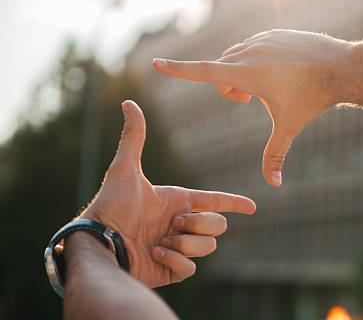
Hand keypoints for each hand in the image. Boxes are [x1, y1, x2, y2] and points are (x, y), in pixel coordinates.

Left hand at [80, 100, 255, 286]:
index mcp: (178, 202)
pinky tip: (155, 254)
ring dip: (185, 243)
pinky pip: (191, 268)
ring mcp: (178, 248)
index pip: (215, 201)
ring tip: (160, 242)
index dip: (235, 203)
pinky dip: (175, 260)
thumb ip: (133, 137)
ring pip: (208, 247)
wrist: (99, 243)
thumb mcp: (124, 169)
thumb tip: (128, 102)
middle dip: (200, 224)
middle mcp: (181, 224)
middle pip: (218, 226)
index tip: (252, 207)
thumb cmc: (110, 205)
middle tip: (173, 224)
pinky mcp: (172, 270)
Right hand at [152, 29, 357, 186]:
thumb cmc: (313, 98)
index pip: (203, 72)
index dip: (178, 70)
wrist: (342, 67)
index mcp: (247, 74)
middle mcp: (250, 52)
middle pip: (220, 69)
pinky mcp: (274, 33)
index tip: (156, 63)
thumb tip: (273, 185)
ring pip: (235, 56)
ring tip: (265, 86)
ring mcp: (263, 39)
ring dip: (240, 72)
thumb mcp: (289, 127)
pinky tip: (280, 70)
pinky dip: (256, 60)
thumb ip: (275, 155)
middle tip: (248, 101)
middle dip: (227, 87)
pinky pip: (253, 46)